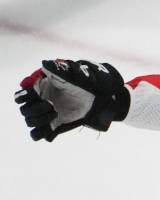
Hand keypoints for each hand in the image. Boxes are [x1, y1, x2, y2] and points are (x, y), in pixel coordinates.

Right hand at [14, 59, 129, 140]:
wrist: (99, 98)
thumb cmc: (85, 84)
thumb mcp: (72, 76)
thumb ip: (57, 70)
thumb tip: (44, 64)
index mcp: (40, 90)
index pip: (20, 97)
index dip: (22, 97)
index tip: (31, 96)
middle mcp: (40, 103)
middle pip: (24, 111)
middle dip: (35, 109)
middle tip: (51, 106)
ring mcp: (46, 116)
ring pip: (30, 122)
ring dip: (39, 120)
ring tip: (55, 114)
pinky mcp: (54, 126)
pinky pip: (39, 135)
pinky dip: (41, 134)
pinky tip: (51, 130)